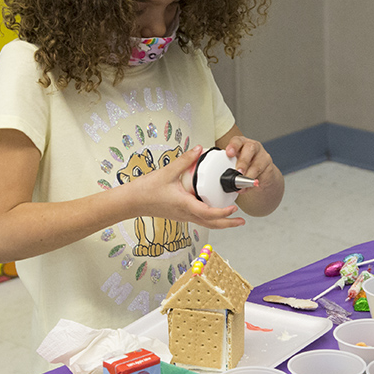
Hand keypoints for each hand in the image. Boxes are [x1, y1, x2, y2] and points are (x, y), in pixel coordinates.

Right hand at [131, 145, 245, 228]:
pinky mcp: (180, 215)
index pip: (207, 213)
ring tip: (233, 218)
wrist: (132, 202)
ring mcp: (183, 216)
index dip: (222, 213)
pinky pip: (199, 219)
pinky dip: (210, 218)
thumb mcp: (167, 172)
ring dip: (221, 222)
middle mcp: (185, 214)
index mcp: (184, 205)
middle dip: (228, 223)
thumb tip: (198, 149)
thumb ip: (185, 160)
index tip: (234, 208)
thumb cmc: (146, 189)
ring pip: (206, 223)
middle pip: (211, 224)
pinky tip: (214, 210)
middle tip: (242, 221)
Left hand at [220, 134, 283, 216]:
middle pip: (250, 149)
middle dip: (243, 162)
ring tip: (241, 183)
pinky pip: (261, 175)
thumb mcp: (234, 161)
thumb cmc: (243, 164)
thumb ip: (228, 164)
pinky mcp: (268, 166)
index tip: (229, 153)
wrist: (260, 172)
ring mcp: (262, 155)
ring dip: (248, 175)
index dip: (233, 146)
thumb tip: (220, 175)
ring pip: (257, 164)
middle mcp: (252, 146)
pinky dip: (252, 183)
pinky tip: (247, 187)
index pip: (237, 140)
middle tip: (238, 172)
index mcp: (240, 143)